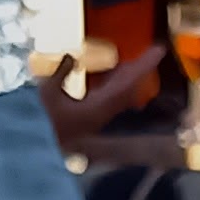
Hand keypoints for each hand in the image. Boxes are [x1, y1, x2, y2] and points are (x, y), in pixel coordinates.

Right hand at [35, 41, 163, 143]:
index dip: (143, 65)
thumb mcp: (47, 94)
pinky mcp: (93, 116)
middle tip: (153, 51)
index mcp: (98, 107)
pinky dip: (116, 81)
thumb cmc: (42, 123)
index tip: (159, 50)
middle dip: (140, 67)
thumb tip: (71, 57)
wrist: (39, 149)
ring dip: (129, 74)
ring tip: (138, 58)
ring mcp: (100, 115)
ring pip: (122, 91)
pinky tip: (114, 72)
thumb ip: (60, 73)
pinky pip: (111, 95)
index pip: (127, 83)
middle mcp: (104, 112)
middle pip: (129, 86)